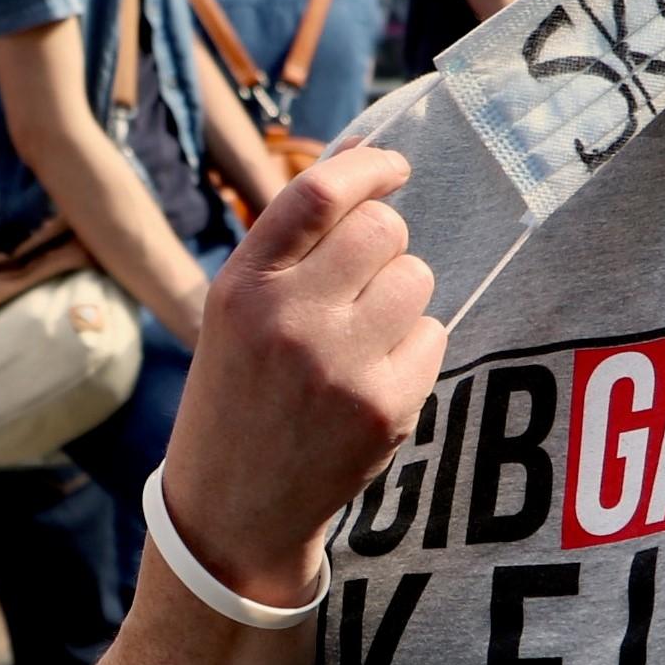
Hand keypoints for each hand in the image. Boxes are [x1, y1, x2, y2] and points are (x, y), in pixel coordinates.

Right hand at [160, 145, 444, 604]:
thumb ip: (293, 241)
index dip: (369, 167)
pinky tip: (374, 377)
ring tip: (364, 333)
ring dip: (402, 295)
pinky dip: (413, 348)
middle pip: (383, 230)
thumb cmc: (241, 392)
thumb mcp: (236, 310)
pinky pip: (432, 335)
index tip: (395, 168)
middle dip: (387, 243)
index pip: (318, 194)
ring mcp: (339, 365)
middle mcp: (287, 320)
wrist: (232, 509)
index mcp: (243, 287)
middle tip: (365, 278)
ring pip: (416, 278)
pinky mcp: (383, 407)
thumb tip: (363, 155)